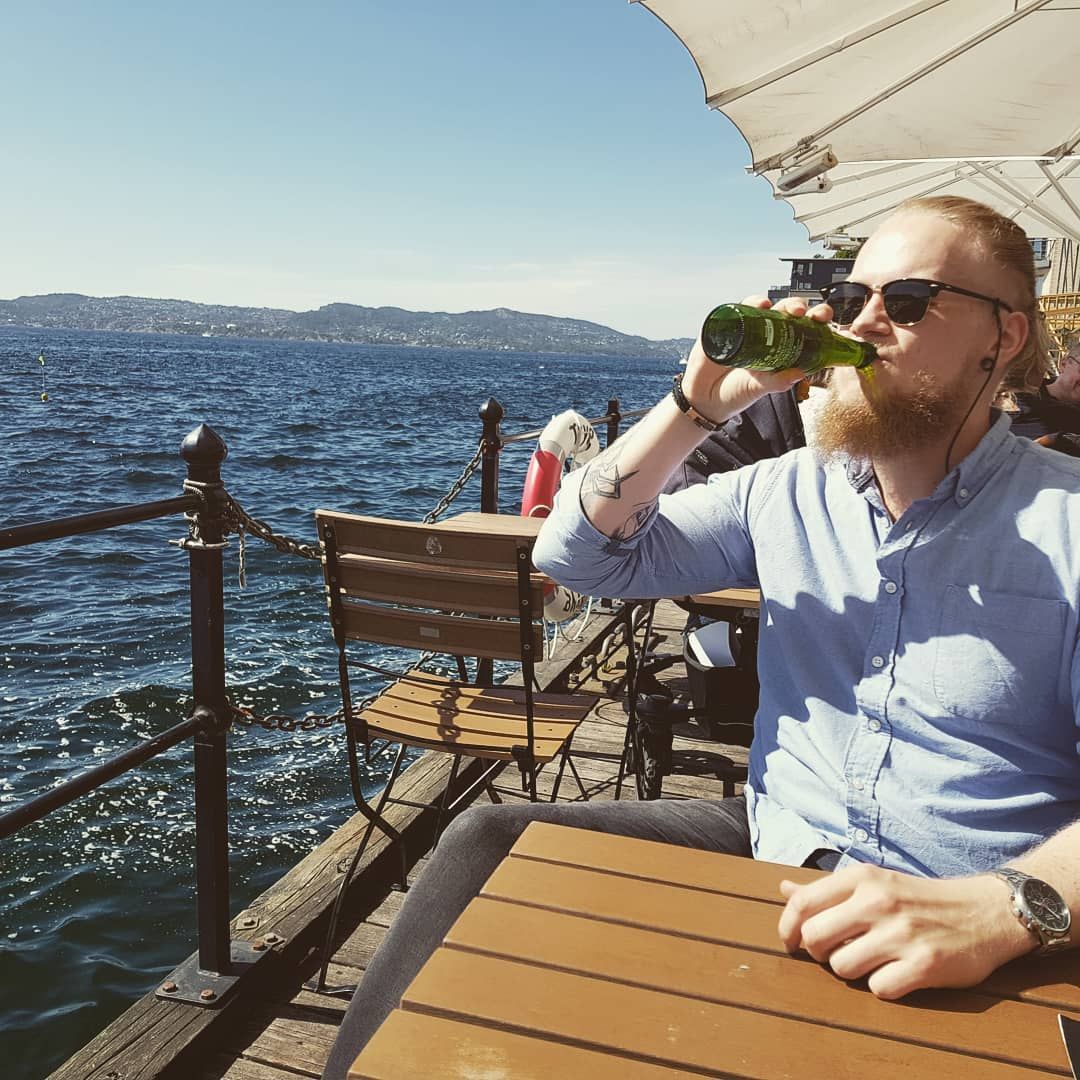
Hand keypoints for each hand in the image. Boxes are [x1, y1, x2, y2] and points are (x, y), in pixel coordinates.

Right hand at [680, 296, 830, 423]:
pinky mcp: (728, 324)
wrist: (704, 397)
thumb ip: (778, 382)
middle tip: (802, 313)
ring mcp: (748, 327)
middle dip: (799, 306)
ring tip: (781, 309)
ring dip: (777, 303)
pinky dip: (753, 302)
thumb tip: (801, 373)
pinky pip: (742, 307)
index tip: (824, 320)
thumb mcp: (759, 388)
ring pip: (768, 306)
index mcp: (782, 348)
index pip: (805, 328)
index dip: (816, 320)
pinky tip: (760, 305)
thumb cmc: (735, 392)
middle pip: (788, 312)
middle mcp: (767, 333)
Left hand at [776, 864, 1033, 999]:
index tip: (791, 942)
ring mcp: (902, 933)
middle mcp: (878, 901)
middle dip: (818, 953)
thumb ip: (827, 889)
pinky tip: (897, 973)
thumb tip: (782, 888)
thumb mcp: (873, 882)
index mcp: (862, 877)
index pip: (802, 903)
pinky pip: (878, 989)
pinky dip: (883, 986)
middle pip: (815, 938)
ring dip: (851, 971)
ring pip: (842, 967)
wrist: (984, 911)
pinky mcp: (924, 964)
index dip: (788, 928)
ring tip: (870, 961)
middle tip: (835, 953)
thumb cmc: (918, 899)